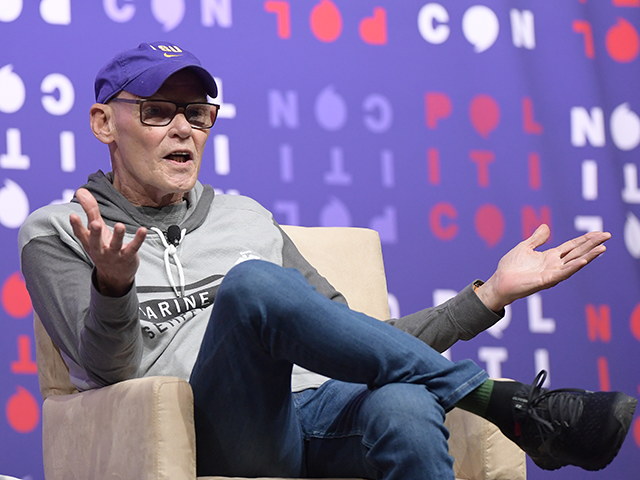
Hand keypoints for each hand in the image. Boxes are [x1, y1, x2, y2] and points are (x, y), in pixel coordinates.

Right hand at [69, 188, 146, 296]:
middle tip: (95, 223)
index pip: (81, 234)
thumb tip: (81, 190)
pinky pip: (133, 248)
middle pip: (96, 242)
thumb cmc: (103, 247)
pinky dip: (138, 239)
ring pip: (115, 246)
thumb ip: (90, 210)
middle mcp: (100, 249)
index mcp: (90, 242)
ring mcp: (114, 255)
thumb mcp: (96, 229)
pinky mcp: (128, 257)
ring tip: (120, 225)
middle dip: (95, 233)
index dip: (76, 225)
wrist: (114, 275)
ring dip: (118, 236)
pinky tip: (143, 230)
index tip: (72, 215)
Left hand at [475, 224, 609, 311]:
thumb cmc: (510, 267)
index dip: (585, 239)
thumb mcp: (524, 248)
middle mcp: (555, 265)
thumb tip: (545, 227)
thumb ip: (536, 239)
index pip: (572, 246)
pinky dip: (573, 267)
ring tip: (602, 248)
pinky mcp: (546, 281)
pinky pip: (562, 273)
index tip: (599, 232)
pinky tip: (583, 261)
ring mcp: (552, 273)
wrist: (500, 282)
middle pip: (578, 252)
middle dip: (592, 244)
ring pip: (574, 263)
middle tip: (607, 235)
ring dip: (588, 256)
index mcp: (551, 257)